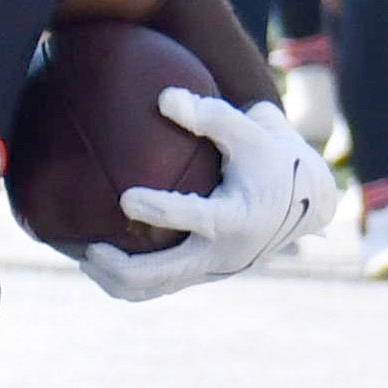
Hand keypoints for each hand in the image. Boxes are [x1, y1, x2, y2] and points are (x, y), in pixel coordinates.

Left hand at [79, 88, 334, 299]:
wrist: (304, 202)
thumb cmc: (270, 157)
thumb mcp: (250, 132)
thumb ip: (210, 115)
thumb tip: (163, 98)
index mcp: (237, 217)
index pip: (195, 219)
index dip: (161, 211)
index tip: (126, 198)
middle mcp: (222, 252)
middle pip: (164, 274)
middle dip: (120, 267)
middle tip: (87, 247)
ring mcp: (210, 269)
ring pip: (155, 289)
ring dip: (116, 280)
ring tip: (83, 256)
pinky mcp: (201, 274)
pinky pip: (158, 287)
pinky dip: (127, 282)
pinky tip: (97, 261)